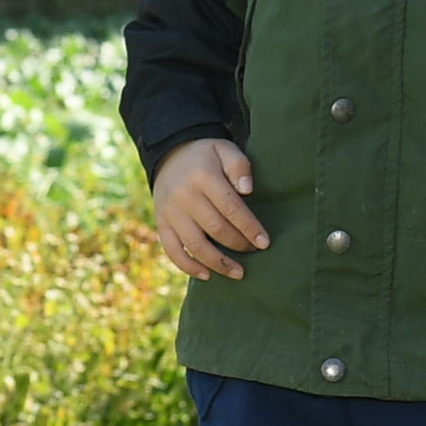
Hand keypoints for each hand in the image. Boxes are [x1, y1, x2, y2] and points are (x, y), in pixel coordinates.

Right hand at [151, 138, 266, 280]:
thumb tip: (247, 190)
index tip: (264, 243)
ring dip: (218, 263)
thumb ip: (239, 166)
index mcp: (203, 176)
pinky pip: (172, 251)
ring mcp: (170, 212)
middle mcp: (184, 196)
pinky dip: (188, 267)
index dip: (249, 228)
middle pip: (215, 229)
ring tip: (238, 273)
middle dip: (238, 245)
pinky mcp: (161, 223)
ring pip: (195, 245)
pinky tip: (207, 276)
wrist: (169, 154)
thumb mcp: (224, 149)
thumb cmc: (206, 156)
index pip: (231, 208)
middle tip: (254, 252)